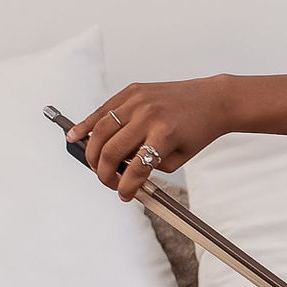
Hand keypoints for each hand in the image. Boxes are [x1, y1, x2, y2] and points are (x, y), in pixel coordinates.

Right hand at [65, 78, 230, 200]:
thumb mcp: (179, 157)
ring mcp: (138, 101)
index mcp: (164, 134)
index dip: (126, 187)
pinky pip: (103, 110)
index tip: (124, 195)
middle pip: (111, 150)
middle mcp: (148, 115)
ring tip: (94, 166)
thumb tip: (121, 172)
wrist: (212, 100)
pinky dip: (86, 125)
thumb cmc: (197, 130)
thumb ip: (150, 166)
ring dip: (92, 153)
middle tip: (108, 182)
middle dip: (104, 173)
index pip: (135, 169)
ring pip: (100, 131)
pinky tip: (74, 136)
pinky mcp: (132, 91)